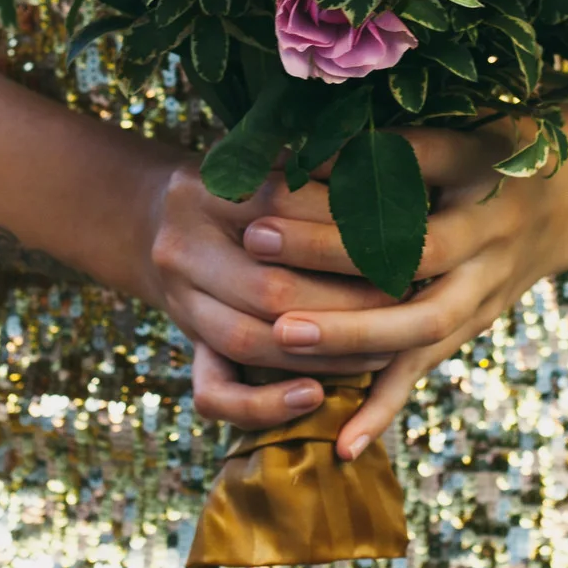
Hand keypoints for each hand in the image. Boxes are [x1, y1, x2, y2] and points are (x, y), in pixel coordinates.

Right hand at [137, 163, 400, 429]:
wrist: (163, 219)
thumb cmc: (242, 189)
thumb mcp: (267, 162)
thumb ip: (311, 166)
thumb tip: (385, 173)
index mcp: (203, 189)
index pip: (280, 207)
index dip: (344, 227)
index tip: (399, 236)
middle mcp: (180, 245)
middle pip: (269, 286)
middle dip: (347, 302)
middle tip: (404, 303)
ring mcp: (178, 299)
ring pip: (247, 340)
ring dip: (325, 353)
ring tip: (385, 348)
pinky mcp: (187, 342)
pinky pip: (213, 394)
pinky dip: (266, 405)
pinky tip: (315, 396)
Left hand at [240, 127, 567, 460]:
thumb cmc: (488, 149)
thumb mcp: (455, 120)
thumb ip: (389, 133)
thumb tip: (299, 135)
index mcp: (481, 165)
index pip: (416, 159)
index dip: (353, 161)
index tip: (288, 159)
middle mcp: (489, 231)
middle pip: (414, 248)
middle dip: (333, 248)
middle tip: (258, 238)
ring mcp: (485, 287)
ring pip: (421, 320)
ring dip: (348, 330)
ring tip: (280, 334)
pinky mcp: (472, 327)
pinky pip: (424, 371)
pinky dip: (383, 409)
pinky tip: (341, 445)